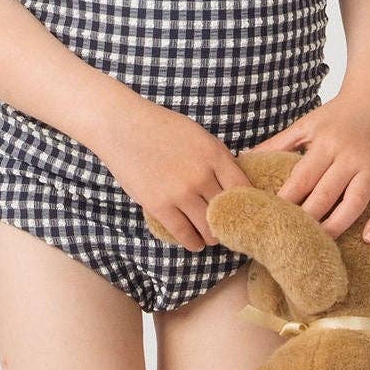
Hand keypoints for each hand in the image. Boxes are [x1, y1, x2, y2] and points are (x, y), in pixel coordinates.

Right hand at [103, 101, 253, 255]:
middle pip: (227, 211)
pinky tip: (195, 243)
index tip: (245, 212)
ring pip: (208, 228)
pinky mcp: (159, 206)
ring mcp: (180, 192)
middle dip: (229, 223)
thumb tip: (234, 184)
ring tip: (211, 238)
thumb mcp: (199, 136)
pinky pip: (183, 233)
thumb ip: (217, 159)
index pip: (243, 188)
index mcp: (215, 155)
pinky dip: (192, 242)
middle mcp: (202, 176)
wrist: (122, 127)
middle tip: (228, 229)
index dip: (247, 204)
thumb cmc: (161, 127)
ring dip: (212, 237)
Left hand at [251, 89, 369, 241]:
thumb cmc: (336, 115)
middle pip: (327, 194)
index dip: (287, 200)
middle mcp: (350, 155)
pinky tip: (368, 239)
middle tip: (292, 240)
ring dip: (338, 225)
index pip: (302, 178)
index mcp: (326, 143)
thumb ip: (277, 144)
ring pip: (355, 201)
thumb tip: (244, 159)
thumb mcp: (305, 124)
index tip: (271, 219)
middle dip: (309, 219)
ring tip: (322, 244)